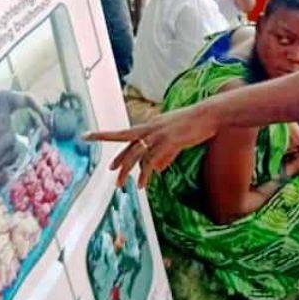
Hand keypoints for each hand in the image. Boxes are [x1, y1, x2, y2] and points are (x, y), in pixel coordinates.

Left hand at [88, 103, 219, 187]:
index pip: (125, 133)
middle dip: (114, 156)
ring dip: (126, 170)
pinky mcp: (168, 141)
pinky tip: (143, 184)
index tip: (88, 136)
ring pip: (135, 154)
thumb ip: (165, 154)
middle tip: (107, 171)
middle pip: (125, 141)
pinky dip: (145, 174)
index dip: (106, 136)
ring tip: (120, 184)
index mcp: (151, 125)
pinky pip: (152, 161)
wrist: (210, 115)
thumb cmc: (196, 125)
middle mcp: (151, 128)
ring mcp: (159, 134)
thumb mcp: (176, 140)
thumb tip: (157, 168)